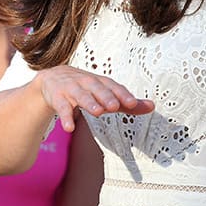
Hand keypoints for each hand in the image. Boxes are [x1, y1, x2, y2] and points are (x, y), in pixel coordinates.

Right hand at [37, 65, 154, 131]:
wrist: (53, 78)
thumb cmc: (85, 87)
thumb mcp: (105, 93)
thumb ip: (126, 102)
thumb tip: (152, 106)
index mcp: (101, 82)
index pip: (113, 86)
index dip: (122, 94)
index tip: (132, 103)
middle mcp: (87, 83)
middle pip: (97, 88)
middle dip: (106, 96)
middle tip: (114, 106)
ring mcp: (71, 89)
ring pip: (80, 95)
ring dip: (89, 102)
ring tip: (97, 112)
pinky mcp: (57, 97)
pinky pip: (62, 107)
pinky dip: (65, 117)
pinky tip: (69, 128)